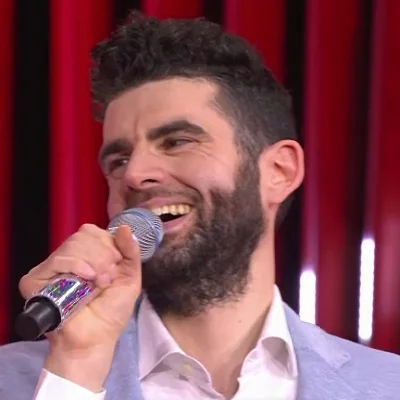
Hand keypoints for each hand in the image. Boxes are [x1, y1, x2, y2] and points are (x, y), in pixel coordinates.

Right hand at [18, 224, 141, 390]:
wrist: (96, 338)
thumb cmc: (112, 311)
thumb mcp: (130, 278)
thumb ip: (130, 251)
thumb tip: (124, 227)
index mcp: (90, 255)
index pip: (95, 232)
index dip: (109, 245)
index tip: (116, 267)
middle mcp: (71, 258)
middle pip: (85, 235)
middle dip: (103, 255)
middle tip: (107, 278)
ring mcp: (54, 268)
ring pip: (73, 244)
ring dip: (93, 262)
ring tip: (99, 283)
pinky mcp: (38, 279)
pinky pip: (58, 259)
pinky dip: (77, 265)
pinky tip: (87, 277)